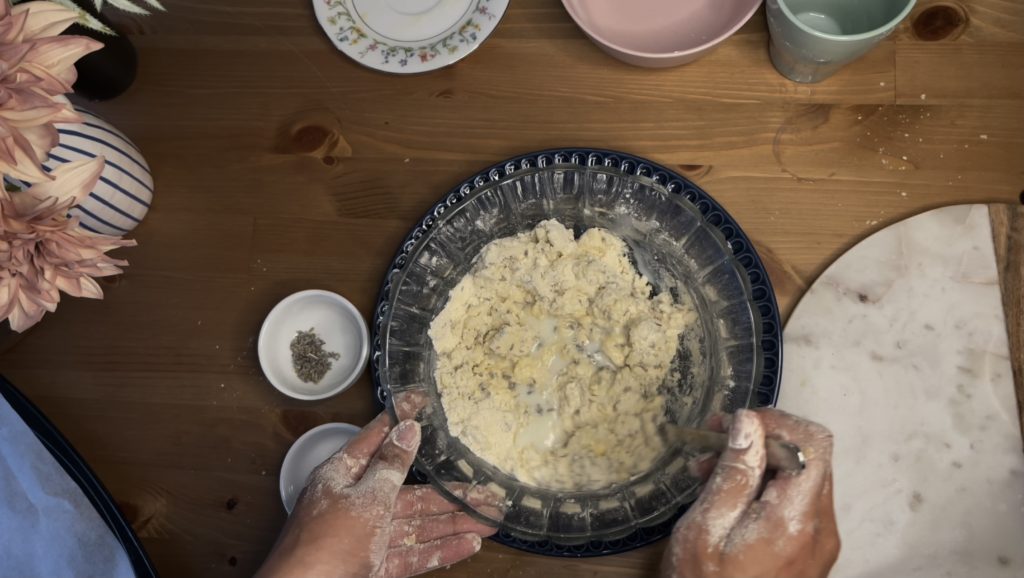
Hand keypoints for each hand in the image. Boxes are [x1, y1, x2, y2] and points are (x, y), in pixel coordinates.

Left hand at [257, 413, 497, 577]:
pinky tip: (468, 545)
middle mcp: (358, 501)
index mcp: (346, 475)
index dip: (402, 418)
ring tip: (490, 520)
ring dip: (454, 522)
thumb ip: (391, 466)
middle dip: (450, 492)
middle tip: (486, 489)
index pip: (378, 437)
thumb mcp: (364, 498)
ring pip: (418, 524)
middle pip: (411, 491)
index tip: (421, 397)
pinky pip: (412, 553)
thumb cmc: (324, 543)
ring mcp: (368, 535)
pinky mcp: (375, 563)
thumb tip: (408, 430)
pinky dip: (439, 550)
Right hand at [661, 409, 839, 577]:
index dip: (775, 419)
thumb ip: (733, 474)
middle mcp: (822, 526)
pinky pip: (796, 503)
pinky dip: (765, 488)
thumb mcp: (706, 529)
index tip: (732, 422)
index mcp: (797, 517)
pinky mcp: (811, 552)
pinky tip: (728, 496)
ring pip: (802, 477)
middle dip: (761, 438)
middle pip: (810, 456)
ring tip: (708, 471)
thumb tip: (748, 421)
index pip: (813, 442)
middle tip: (711, 440)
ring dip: (760, 462)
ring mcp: (820, 541)